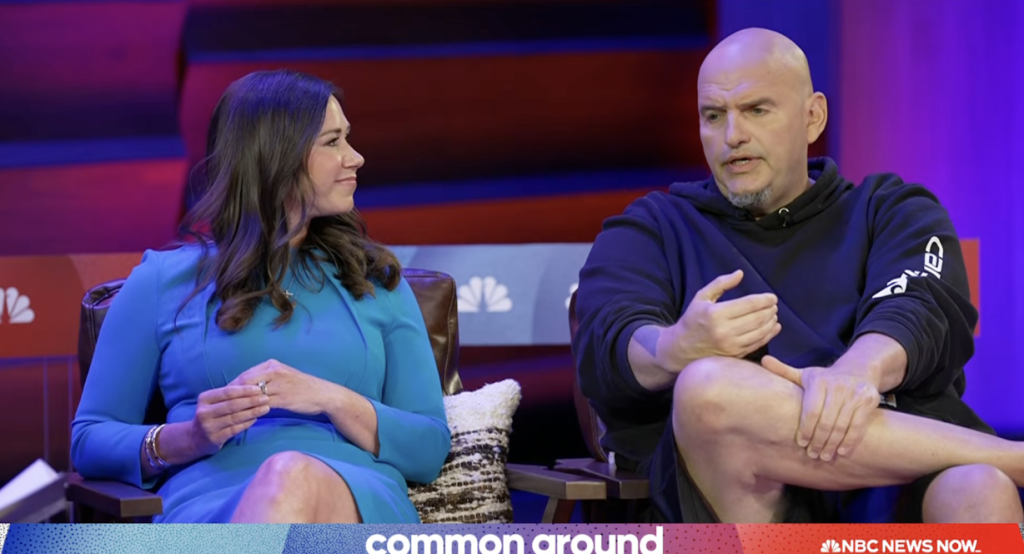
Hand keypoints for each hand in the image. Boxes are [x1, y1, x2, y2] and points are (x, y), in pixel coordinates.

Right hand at [189, 384, 268, 455]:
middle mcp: (204, 412)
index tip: (259, 388)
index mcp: (204, 398)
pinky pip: (235, 429)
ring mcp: (209, 426)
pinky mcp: (215, 438)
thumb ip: (229, 395)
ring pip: (235, 417)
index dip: (244, 390)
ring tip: (265, 408)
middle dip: (251, 400)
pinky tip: (256, 419)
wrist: (195, 438)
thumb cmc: (211, 415)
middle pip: (232, 405)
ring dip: (252, 412)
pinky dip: (247, 423)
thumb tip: (254, 387)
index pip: (227, 392)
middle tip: (266, 398)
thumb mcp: (214, 402)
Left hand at [230, 359, 331, 415]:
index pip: (245, 374)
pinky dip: (252, 410)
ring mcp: (279, 384)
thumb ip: (266, 379)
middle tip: (222, 406)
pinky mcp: (284, 398)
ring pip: (252, 394)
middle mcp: (274, 371)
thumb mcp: (283, 377)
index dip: (232, 385)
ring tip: (230, 413)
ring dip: (240, 404)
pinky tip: (246, 417)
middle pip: (245, 382)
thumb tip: (246, 387)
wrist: (324, 395)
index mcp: (272, 365)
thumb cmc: (303, 387)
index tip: (223, 396)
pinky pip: (262, 405)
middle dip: (232, 394)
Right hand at [672, 270, 780, 360]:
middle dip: (770, 310)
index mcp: (716, 314)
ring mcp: (731, 345)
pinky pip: (758, 344)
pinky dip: (769, 335)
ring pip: (760, 331)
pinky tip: (773, 327)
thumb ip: (721, 283)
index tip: (772, 297)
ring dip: (771, 321)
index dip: (764, 300)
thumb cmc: (693, 319)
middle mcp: (725, 331)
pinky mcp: (735, 355)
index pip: (748, 304)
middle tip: (774, 305)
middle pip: (757, 318)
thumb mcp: (701, 297)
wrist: (682, 348)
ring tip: (773, 314)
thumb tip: (740, 273)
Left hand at [761, 355, 880, 460]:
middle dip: (818, 441)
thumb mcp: (806, 374)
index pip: (811, 410)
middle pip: (826, 421)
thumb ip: (784, 371)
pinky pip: (858, 426)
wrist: (858, 370)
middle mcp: (838, 386)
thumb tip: (764, 360)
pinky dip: (849, 441)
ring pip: (842, 425)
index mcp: (819, 381)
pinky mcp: (869, 400)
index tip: (801, 443)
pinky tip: (841, 451)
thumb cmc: (825, 379)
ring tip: (825, 456)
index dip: (806, 429)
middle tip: (812, 455)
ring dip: (832, 444)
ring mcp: (855, 393)